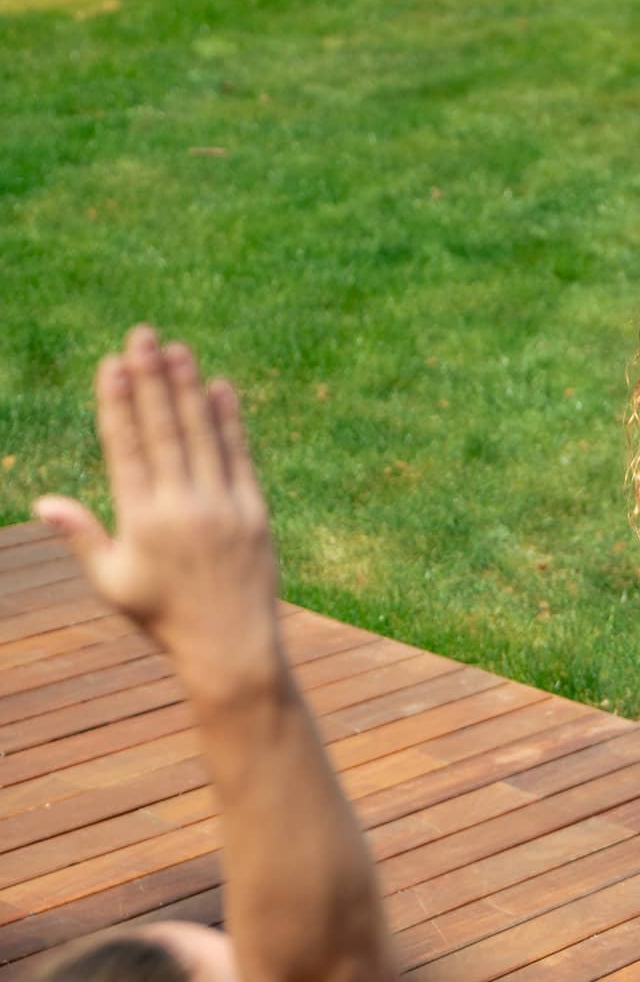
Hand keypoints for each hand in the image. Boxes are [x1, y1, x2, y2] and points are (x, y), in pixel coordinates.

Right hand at [33, 325, 283, 705]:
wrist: (231, 646)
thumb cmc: (164, 617)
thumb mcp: (113, 582)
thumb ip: (82, 536)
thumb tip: (42, 501)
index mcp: (142, 521)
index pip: (127, 447)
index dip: (120, 402)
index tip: (114, 364)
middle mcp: (183, 508)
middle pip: (165, 430)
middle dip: (152, 379)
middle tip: (144, 335)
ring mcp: (223, 507)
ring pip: (203, 436)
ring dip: (189, 389)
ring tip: (177, 349)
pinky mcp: (256, 512)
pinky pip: (240, 457)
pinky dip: (230, 422)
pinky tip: (220, 388)